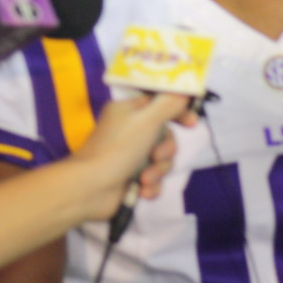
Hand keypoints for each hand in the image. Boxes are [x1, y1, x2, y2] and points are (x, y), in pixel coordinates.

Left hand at [75, 94, 198, 219]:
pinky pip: (155, 179)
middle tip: (155, 156)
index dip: (177, 113)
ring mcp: (131, 156)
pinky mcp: (132, 179)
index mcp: (129, 111)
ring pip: (162, 160)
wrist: (90, 188)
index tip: (191, 123)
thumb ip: (169, 103)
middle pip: (165, 136)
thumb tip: (184, 91)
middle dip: (165, 149)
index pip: (160, 104)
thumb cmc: (118, 148)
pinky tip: (142, 190)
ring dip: (158, 171)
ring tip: (144, 179)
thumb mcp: (147, 120)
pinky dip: (151, 186)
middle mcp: (130, 131)